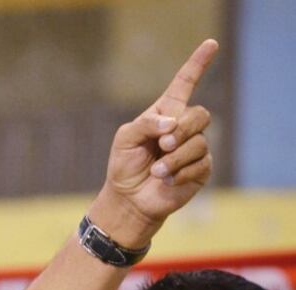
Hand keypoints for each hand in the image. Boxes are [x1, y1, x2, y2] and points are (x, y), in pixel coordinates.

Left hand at [93, 39, 218, 245]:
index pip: (185, 84)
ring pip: (199, 142)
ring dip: (174, 158)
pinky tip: (167, 180)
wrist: (129, 199)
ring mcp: (195, 148)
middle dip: (182, 129)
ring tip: (157, 170)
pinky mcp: (202, 169)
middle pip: (199, 114)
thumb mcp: (125, 139)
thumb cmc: (125, 165)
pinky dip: (180, 173)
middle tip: (163, 145)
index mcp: (165, 113)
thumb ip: (146, 123)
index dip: (198, 64)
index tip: (210, 44)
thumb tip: (172, 123)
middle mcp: (183, 127)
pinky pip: (200, 164)